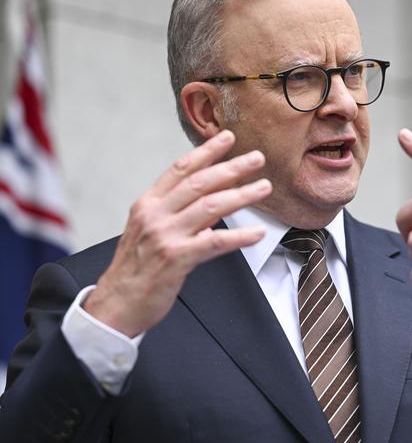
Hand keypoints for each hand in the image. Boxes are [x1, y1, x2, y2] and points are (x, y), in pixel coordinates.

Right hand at [84, 130, 271, 336]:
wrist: (116, 304)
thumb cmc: (136, 268)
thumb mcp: (150, 231)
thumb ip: (178, 212)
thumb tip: (214, 199)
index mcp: (148, 204)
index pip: (181, 169)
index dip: (206, 152)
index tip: (227, 138)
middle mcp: (155, 214)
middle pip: (200, 183)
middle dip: (232, 167)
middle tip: (257, 158)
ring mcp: (165, 235)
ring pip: (211, 207)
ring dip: (242, 195)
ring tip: (264, 188)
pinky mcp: (176, 258)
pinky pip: (215, 242)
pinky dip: (240, 236)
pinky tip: (257, 232)